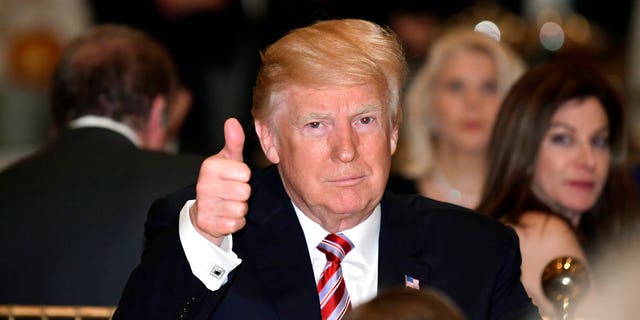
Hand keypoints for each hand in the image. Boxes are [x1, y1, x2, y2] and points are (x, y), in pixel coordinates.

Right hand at [190, 118, 250, 245]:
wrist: (204, 209)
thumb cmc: (221, 179)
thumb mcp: (228, 159)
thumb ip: (234, 141)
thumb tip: (232, 121)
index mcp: (209, 167)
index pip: (245, 173)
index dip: (244, 176)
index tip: (235, 177)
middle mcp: (203, 185)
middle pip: (244, 192)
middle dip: (243, 193)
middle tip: (233, 192)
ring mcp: (205, 205)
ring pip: (241, 209)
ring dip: (240, 208)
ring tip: (229, 203)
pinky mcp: (208, 223)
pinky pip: (236, 224)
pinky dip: (236, 222)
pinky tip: (226, 215)